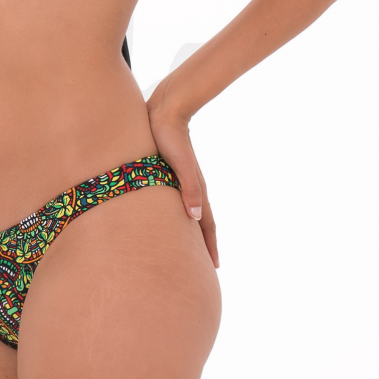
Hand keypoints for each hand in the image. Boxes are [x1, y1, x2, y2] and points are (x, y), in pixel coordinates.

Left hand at [146, 85, 219, 268]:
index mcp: (196, 188)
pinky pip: (180, 201)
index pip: (206, 224)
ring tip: (191, 248)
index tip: (214, 267)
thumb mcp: (179, 165)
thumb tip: (195, 217)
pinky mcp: (171, 173)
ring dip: (193, 231)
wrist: (165, 111)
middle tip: (206, 265)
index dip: (209, 246)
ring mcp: (183, 181)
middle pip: (202, 222)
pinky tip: (174, 218)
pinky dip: (181, 215)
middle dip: (204, 244)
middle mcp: (192, 187)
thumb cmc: (168, 139)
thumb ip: (188, 189)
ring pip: (191, 213)